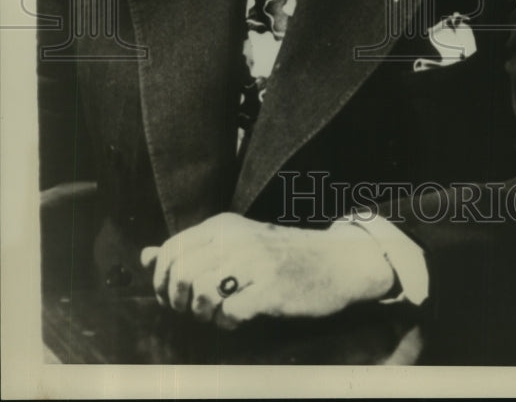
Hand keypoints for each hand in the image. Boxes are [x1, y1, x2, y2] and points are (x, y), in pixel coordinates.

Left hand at [140, 213, 394, 327]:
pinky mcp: (270, 288)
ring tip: (222, 312)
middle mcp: (236, 239)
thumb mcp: (235, 243)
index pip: (171, 251)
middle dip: (180, 301)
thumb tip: (145, 257)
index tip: (173, 298)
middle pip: (181, 275)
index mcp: (224, 226)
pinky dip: (229, 324)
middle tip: (198, 310)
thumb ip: (191, 250)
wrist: (336, 262)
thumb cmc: (281, 257)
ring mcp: (254, 262)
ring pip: (200, 294)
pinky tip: (242, 318)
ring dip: (205, 314)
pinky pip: (229, 313)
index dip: (162, 282)